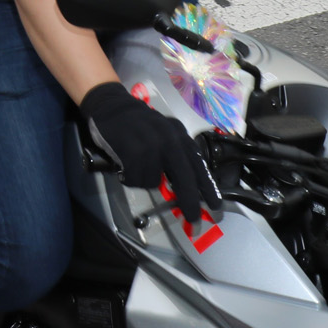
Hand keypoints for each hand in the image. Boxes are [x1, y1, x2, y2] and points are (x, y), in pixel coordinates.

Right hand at [81, 82, 220, 225]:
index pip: (199, 166)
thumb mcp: (164, 134)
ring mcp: (152, 145)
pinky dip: (130, 178)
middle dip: (190, 203)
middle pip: (185, 179)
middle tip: (194, 221)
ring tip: (135, 166)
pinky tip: (125, 164)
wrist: (111, 105)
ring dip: (144, 180)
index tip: (216, 207)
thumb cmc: (138, 124)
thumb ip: (176, 155)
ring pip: (154, 182)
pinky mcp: (134, 151)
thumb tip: (187, 187)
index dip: (209, 189)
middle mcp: (170, 140)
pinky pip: (136, 179)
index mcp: (180, 137)